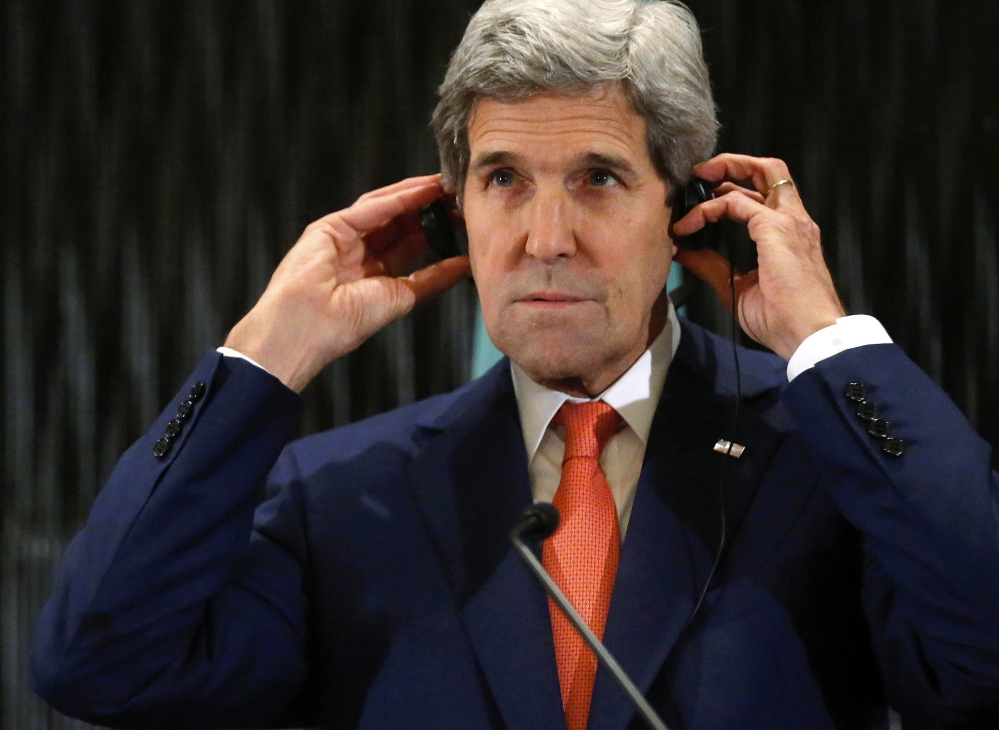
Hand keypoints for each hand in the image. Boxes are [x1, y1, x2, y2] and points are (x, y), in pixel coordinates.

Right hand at [224, 174, 470, 391]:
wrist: (308, 327)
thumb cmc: (348, 323)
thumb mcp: (403, 298)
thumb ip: (433, 279)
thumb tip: (465, 266)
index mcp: (373, 274)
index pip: (409, 243)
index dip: (436, 229)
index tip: (463, 219)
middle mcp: (359, 254)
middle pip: (399, 223)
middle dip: (429, 209)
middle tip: (459, 196)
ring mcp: (343, 239)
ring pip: (384, 209)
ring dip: (415, 197)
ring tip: (444, 187)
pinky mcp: (329, 227)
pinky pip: (368, 209)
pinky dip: (396, 198)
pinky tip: (422, 191)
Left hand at [672, 154, 845, 360]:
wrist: (809, 336)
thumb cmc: (782, 319)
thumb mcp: (738, 288)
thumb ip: (713, 266)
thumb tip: (684, 251)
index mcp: (790, 233)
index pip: (764, 193)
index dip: (731, 191)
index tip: (699, 208)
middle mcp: (794, 219)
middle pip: (769, 169)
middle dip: (731, 163)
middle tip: (698, 175)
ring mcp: (788, 220)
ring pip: (760, 171)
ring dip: (721, 172)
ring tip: (690, 185)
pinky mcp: (776, 227)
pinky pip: (735, 203)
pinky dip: (708, 209)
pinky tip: (688, 225)